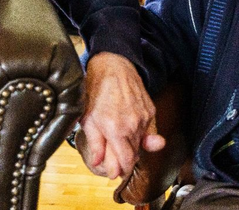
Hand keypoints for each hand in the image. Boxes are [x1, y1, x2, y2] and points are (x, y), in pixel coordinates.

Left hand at [77, 52, 164, 178]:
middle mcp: (133, 125)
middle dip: (124, 157)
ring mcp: (144, 117)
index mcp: (116, 129)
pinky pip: (147, 130)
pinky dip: (138, 132)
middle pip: (134, 154)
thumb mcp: (88, 119)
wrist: (113, 66)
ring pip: (141, 142)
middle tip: (112, 152)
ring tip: (118, 133)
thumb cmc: (96, 91)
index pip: (126, 161)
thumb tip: (98, 163)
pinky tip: (127, 123)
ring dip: (131, 144)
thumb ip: (96, 144)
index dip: (121, 169)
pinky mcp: (151, 110)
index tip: (114, 171)